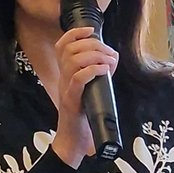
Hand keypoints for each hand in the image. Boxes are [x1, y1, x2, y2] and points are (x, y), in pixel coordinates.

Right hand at [51, 26, 118, 166]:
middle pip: (71, 49)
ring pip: (74, 60)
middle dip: (94, 45)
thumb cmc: (83, 117)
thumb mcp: (90, 90)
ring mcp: (66, 89)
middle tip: (110, 54)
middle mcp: (62, 79)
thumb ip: (97, 75)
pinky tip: (105, 71)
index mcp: (65, 74)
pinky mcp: (72, 102)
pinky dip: (93, 70)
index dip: (75, 33)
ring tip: (109, 63)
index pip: (62, 45)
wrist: (74, 142)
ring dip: (96, 56)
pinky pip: (78, 79)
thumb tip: (111, 60)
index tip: (92, 31)